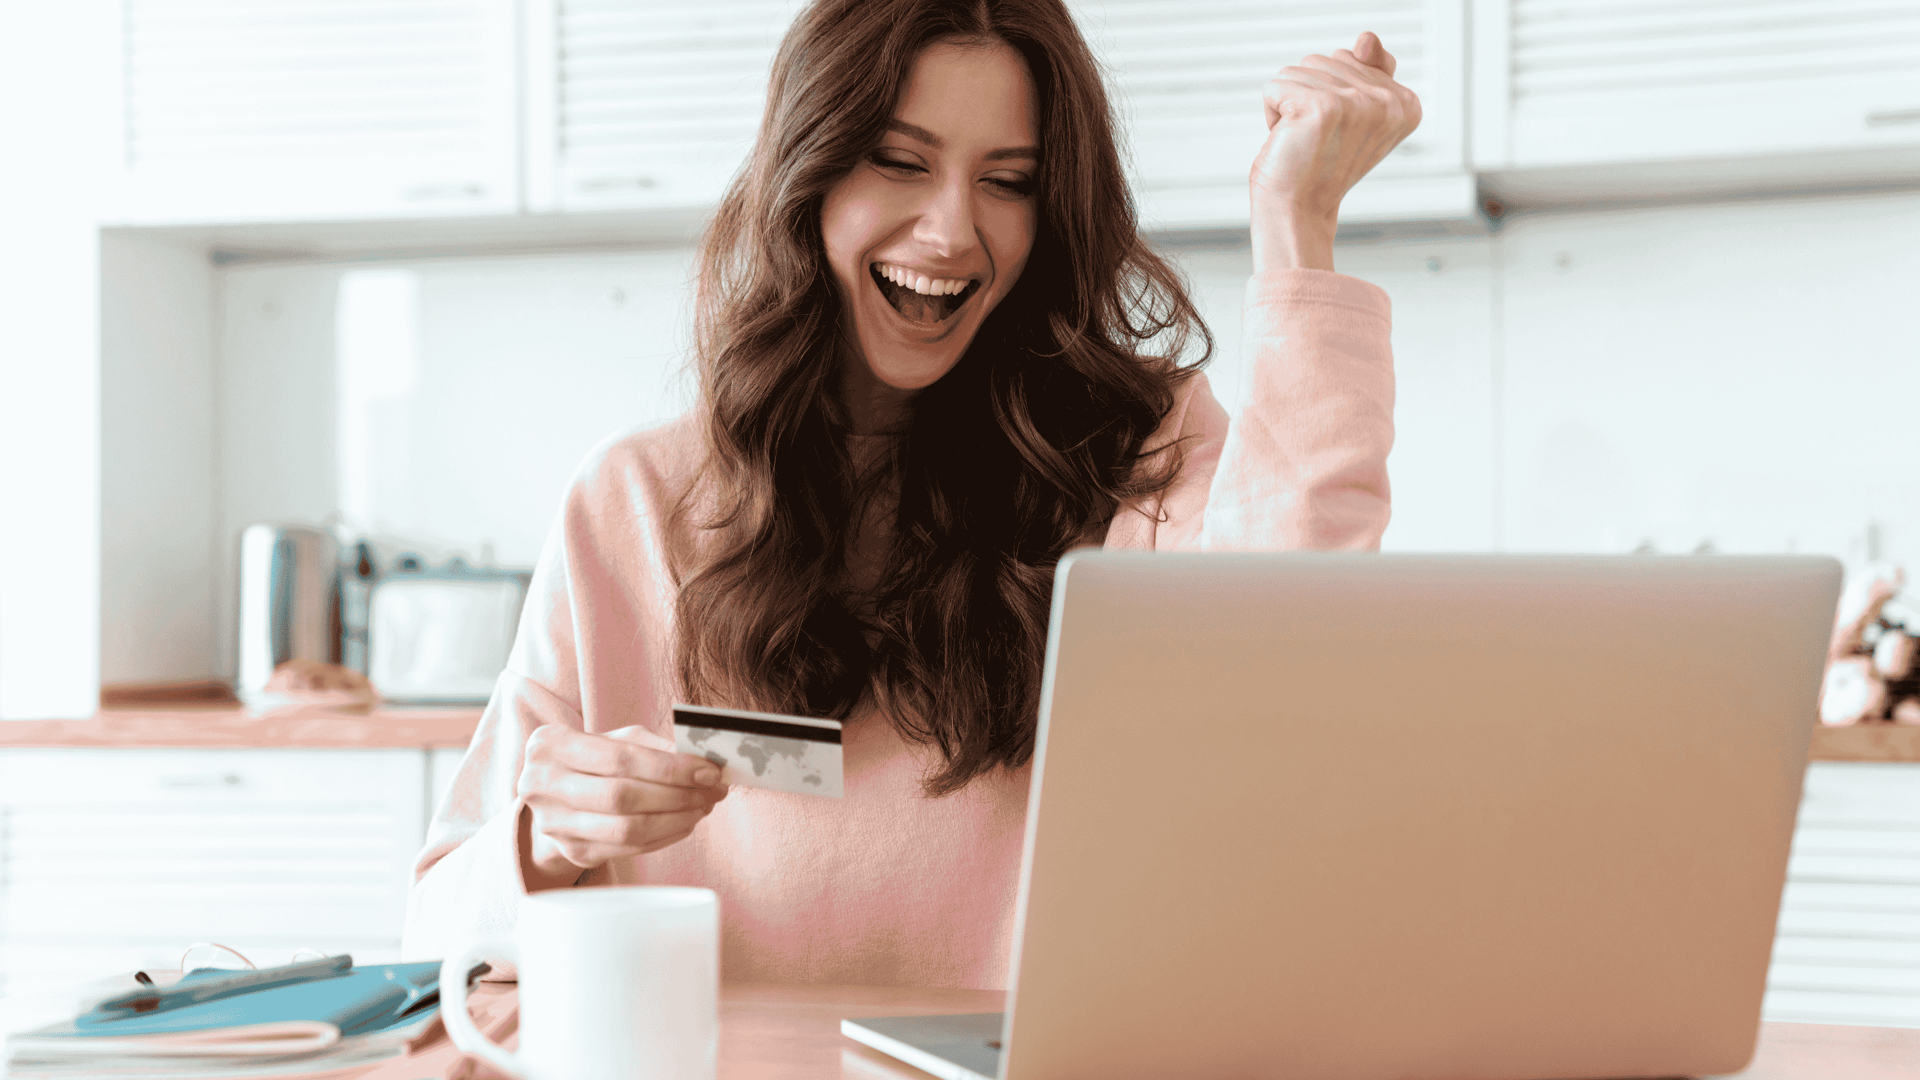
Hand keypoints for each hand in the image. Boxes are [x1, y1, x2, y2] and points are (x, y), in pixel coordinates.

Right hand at [516, 723, 728, 890]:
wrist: (553, 794)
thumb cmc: (592, 759)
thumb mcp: (613, 739)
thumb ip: (653, 745)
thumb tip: (702, 761)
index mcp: (550, 745)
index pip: (620, 758)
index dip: (670, 767)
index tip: (709, 770)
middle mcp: (542, 785)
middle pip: (623, 797)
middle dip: (678, 795)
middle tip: (713, 790)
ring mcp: (555, 824)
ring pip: (627, 829)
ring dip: (676, 819)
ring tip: (703, 806)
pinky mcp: (573, 852)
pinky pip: (629, 850)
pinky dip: (665, 836)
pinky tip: (685, 823)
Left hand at [1249, 32, 1421, 271]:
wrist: (1299, 210)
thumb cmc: (1321, 165)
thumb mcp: (1351, 114)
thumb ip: (1367, 71)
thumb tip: (1366, 38)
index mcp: (1406, 103)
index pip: (1352, 57)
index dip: (1332, 92)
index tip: (1339, 132)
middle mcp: (1389, 102)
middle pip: (1325, 59)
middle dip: (1309, 94)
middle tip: (1318, 138)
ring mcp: (1357, 103)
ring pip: (1298, 70)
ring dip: (1289, 104)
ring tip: (1304, 140)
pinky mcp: (1322, 108)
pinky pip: (1276, 85)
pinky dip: (1271, 112)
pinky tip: (1288, 140)